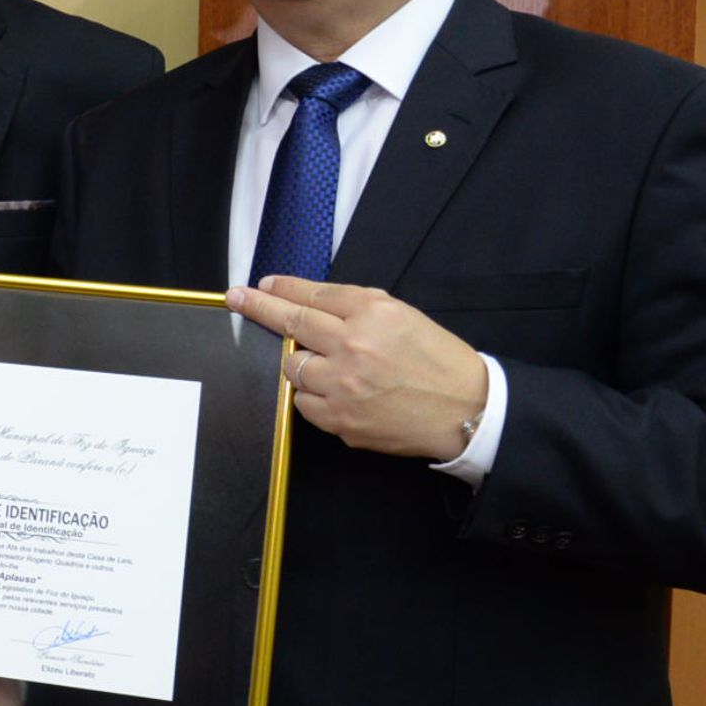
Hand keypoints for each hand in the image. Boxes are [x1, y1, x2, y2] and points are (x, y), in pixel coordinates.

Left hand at [229, 276, 490, 458]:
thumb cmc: (436, 360)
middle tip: (238, 299)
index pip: (313, 296)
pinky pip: (304, 404)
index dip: (281, 289)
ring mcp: (343, 386)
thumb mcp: (403, 316)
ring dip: (298, 363)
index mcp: (373, 314)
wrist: (467, 410)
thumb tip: (306, 300)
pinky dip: (312, 396)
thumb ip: (355, 306)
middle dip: (258, 309)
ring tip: (325, 364)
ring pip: (292, 368)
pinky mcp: (341, 421)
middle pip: (290, 324)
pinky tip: (336, 393)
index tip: (258, 285)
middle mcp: (353, 347)